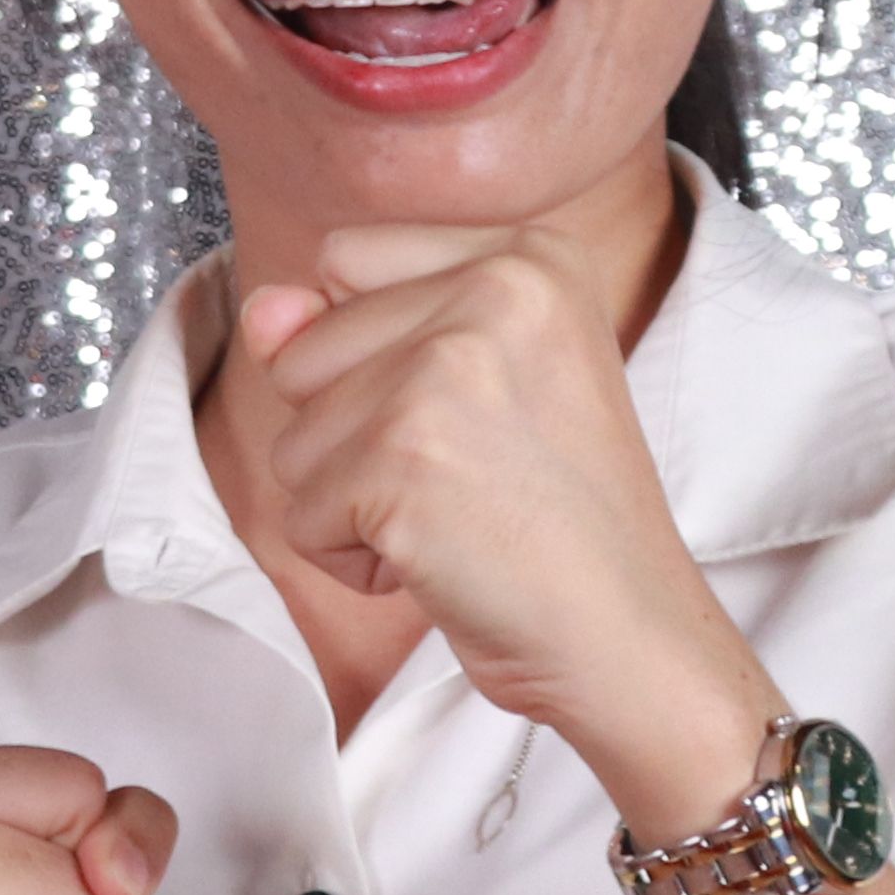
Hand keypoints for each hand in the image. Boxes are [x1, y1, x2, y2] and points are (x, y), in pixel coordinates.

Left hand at [233, 226, 776, 831]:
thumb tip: (263, 309)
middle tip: (472, 474)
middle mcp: (496, 289)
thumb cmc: (554, 518)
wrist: (630, 638)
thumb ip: (351, 324)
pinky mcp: (402, 458)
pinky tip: (444, 562)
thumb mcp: (468, 385)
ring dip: (352, 500)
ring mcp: (447, 371)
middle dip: (354, 433)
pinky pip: (300, 516)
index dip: (371, 351)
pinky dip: (353, 560)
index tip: (473, 408)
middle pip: (302, 348)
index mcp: (529, 256)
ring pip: (293, 435)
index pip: (342, 259)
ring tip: (459, 516)